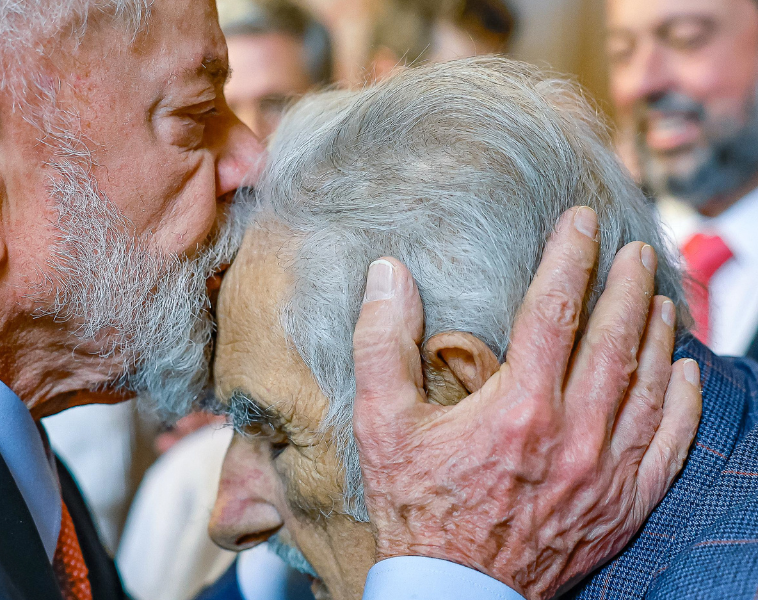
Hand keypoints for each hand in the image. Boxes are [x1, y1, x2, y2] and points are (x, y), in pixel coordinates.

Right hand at [352, 206, 701, 598]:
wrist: (454, 590)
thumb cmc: (415, 505)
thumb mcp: (381, 422)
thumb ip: (382, 342)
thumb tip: (388, 274)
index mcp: (519, 407)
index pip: (556, 310)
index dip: (571, 257)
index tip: (582, 221)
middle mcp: (575, 434)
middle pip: (615, 339)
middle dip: (627, 285)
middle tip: (634, 250)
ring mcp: (607, 471)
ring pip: (649, 385)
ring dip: (658, 333)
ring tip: (660, 295)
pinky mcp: (624, 504)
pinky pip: (670, 443)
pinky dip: (684, 402)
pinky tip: (688, 372)